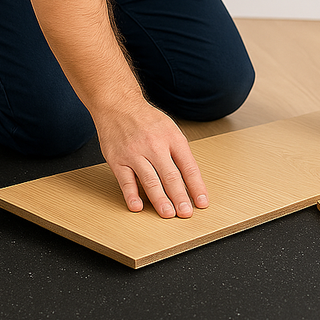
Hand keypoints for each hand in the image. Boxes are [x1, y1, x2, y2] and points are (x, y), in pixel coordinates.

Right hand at [95, 99, 208, 217]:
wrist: (118, 105)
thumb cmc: (146, 119)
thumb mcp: (170, 129)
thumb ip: (179, 153)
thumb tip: (190, 180)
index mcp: (172, 138)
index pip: (188, 166)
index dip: (196, 186)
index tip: (202, 202)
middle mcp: (154, 145)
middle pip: (171, 176)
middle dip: (180, 197)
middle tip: (186, 213)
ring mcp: (135, 153)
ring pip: (150, 180)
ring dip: (160, 200)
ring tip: (168, 214)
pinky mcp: (118, 160)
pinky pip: (126, 181)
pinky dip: (132, 195)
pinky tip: (138, 207)